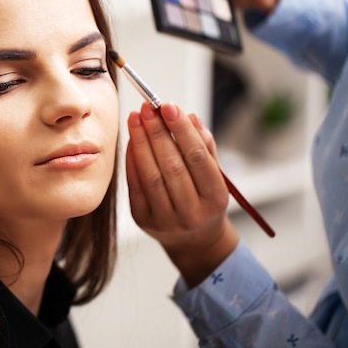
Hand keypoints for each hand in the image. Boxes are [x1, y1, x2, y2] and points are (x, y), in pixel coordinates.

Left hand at [126, 102, 237, 286]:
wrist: (193, 241)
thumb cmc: (204, 199)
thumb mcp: (214, 175)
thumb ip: (205, 146)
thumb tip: (191, 117)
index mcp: (216, 199)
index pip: (197, 157)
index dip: (181, 130)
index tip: (168, 106)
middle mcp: (192, 212)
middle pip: (171, 165)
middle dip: (157, 132)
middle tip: (147, 107)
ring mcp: (166, 220)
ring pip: (150, 174)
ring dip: (141, 142)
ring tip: (135, 118)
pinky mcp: (144, 221)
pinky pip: (135, 185)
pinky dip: (132, 160)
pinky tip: (131, 140)